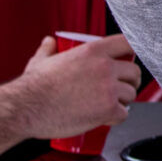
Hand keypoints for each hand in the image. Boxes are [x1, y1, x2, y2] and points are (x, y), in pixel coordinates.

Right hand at [16, 31, 140, 138]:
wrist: (27, 108)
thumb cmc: (33, 87)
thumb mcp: (41, 61)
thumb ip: (48, 49)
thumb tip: (49, 43)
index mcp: (92, 51)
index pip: (127, 43)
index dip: (132, 52)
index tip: (129, 60)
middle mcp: (105, 67)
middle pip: (134, 72)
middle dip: (130, 81)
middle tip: (121, 88)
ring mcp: (109, 88)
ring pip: (131, 94)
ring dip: (124, 101)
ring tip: (109, 105)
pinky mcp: (108, 110)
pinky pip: (124, 114)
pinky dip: (118, 118)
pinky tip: (107, 118)